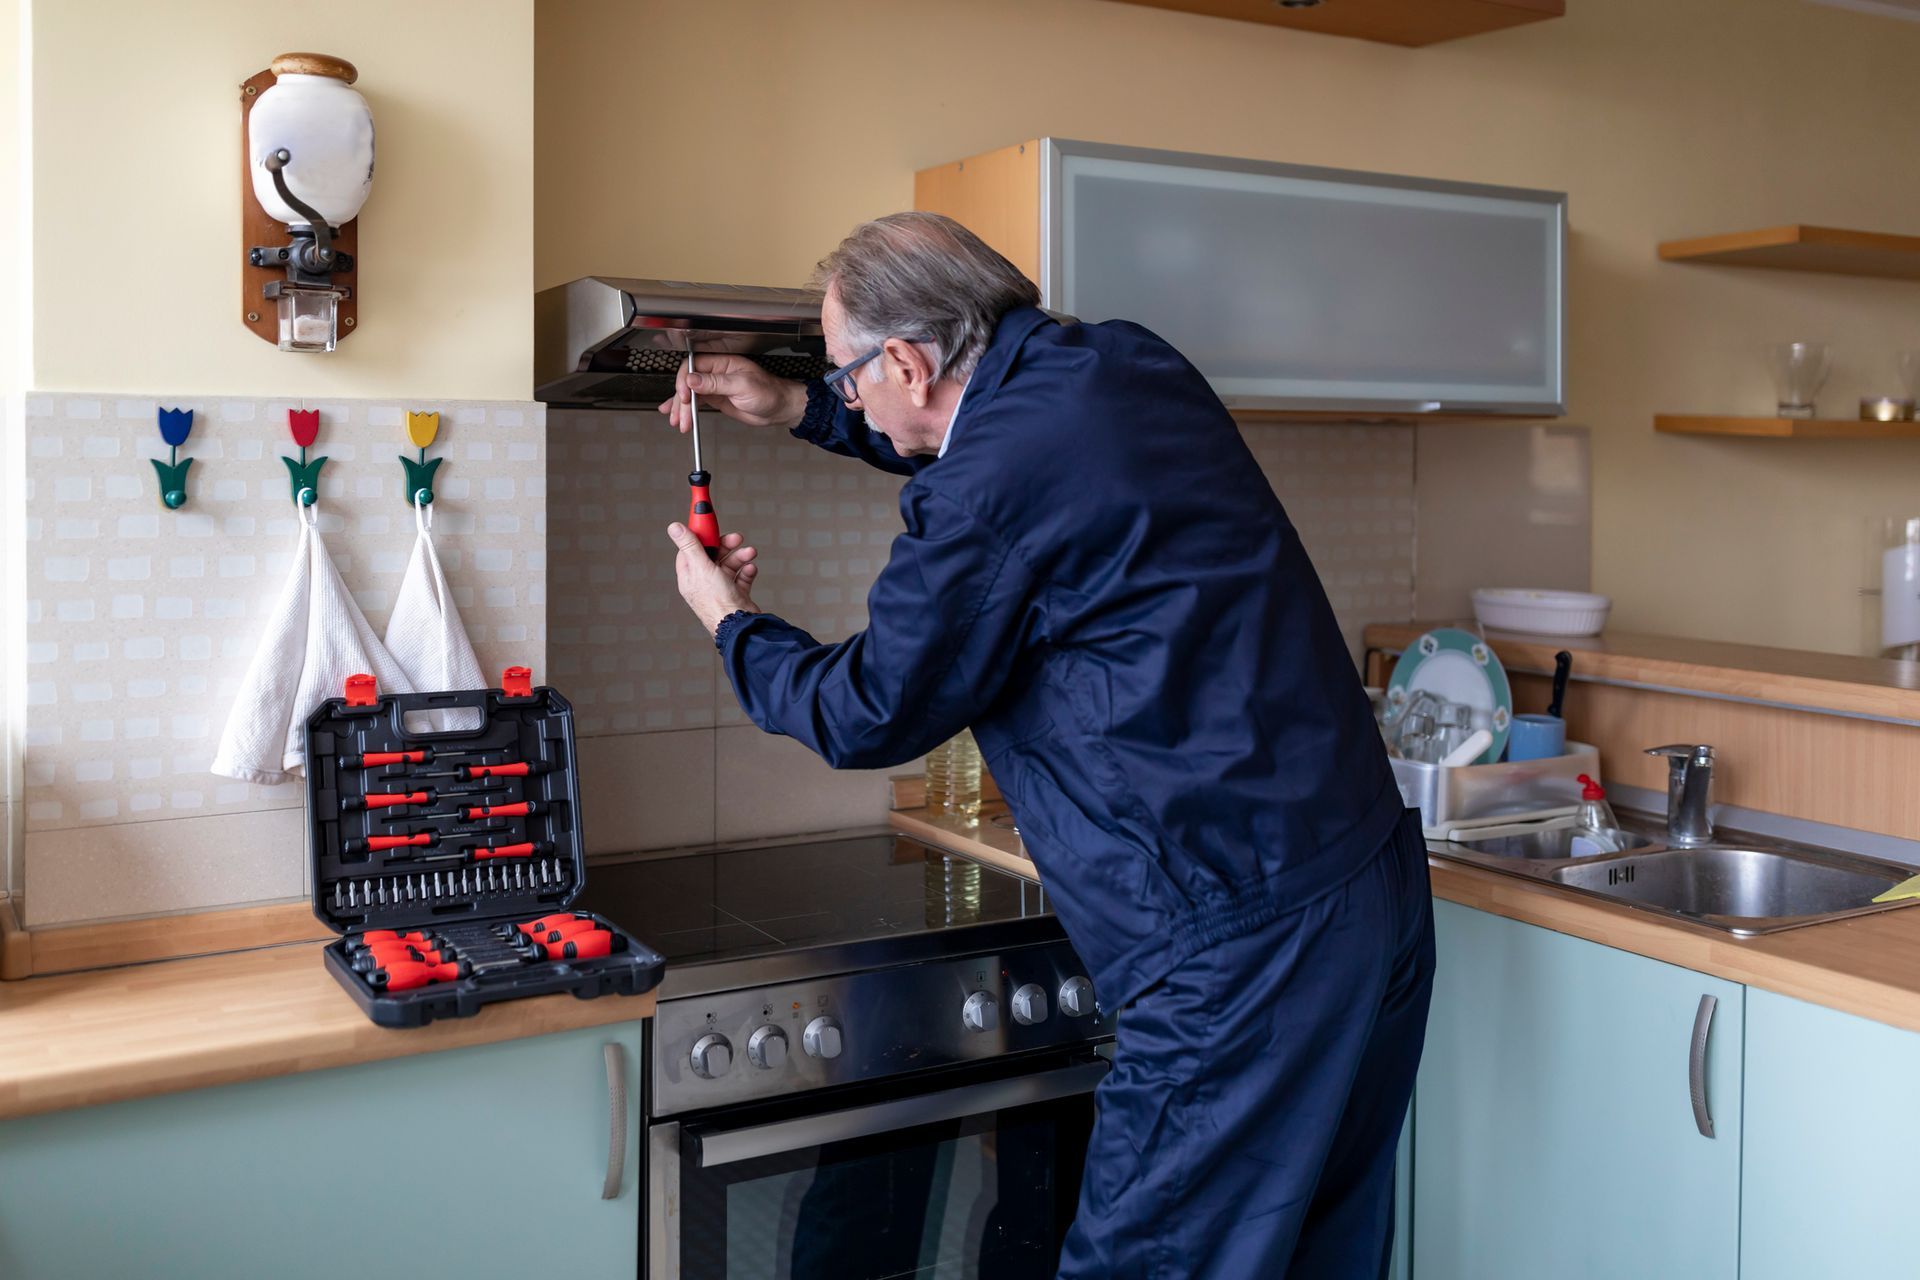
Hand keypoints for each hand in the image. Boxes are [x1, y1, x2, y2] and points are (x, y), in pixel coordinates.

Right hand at [658, 354, 808, 432]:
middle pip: (689, 382)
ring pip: (690, 394)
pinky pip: (697, 402)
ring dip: (681, 408)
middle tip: (681, 416)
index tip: (685, 396)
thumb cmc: (769, 393)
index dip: (685, 380)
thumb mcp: (742, 386)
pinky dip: (686, 409)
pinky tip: (676, 414)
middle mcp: (716, 373)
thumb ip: (715, 383)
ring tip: (678, 422)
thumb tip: (692, 379)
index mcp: (723, 363)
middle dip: (682, 400)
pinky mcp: (717, 399)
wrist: (780, 409)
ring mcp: (715, 387)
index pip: (693, 366)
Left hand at [667, 524, 761, 635]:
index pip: (691, 550)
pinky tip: (751, 568)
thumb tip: (674, 527)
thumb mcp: (701, 567)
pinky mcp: (735, 595)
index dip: (702, 536)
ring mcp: (720, 589)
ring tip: (750, 553)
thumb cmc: (717, 602)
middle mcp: (704, 582)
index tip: (710, 524)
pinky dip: (747, 571)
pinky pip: (741, 577)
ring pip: (729, 565)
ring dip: (741, 556)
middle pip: (713, 555)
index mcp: (690, 576)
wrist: (739, 625)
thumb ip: (690, 545)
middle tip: (736, 537)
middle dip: (726, 545)